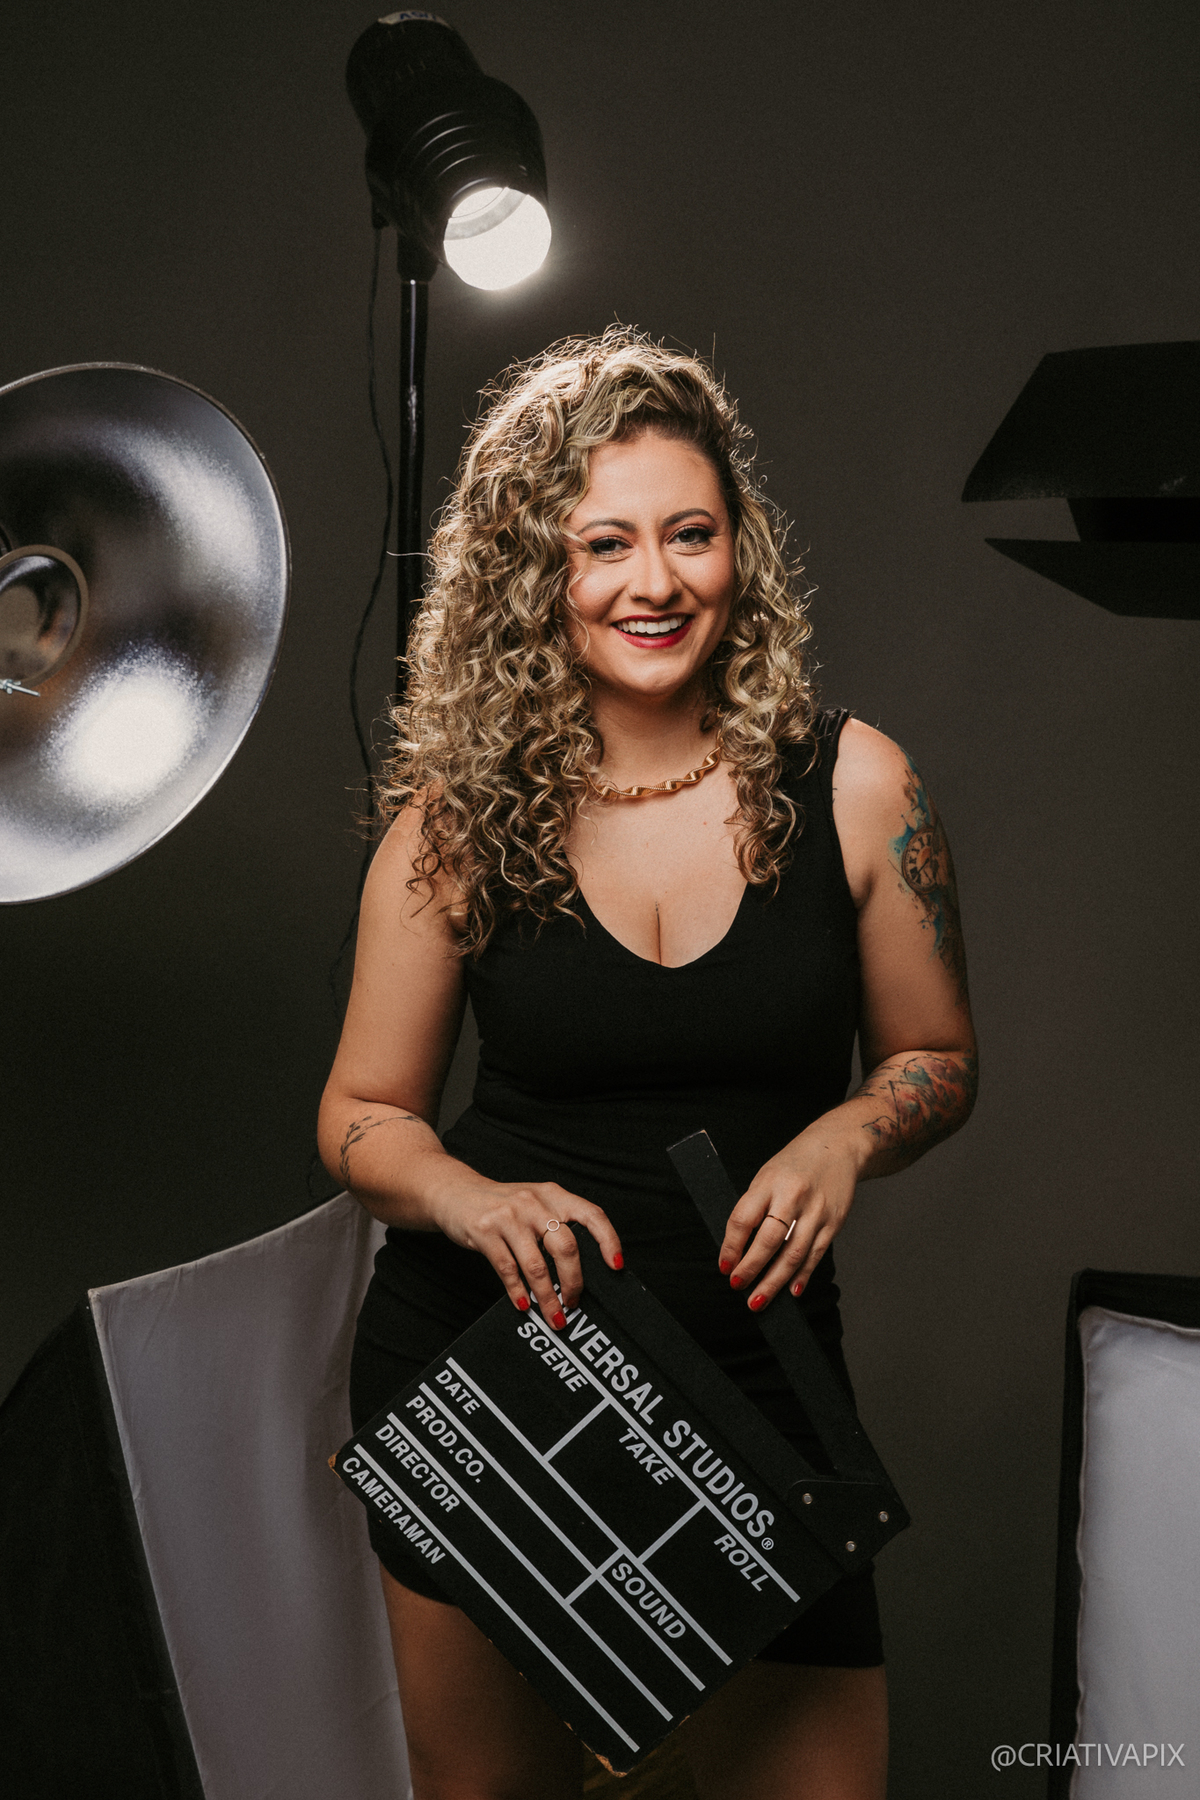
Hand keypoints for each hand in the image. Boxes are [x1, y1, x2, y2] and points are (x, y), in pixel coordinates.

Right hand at [430, 1175, 623, 1327]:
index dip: (608, 1240)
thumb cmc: (502, 1204)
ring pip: (537, 1265)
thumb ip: (556, 1225)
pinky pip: (507, 1269)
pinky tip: (523, 1304)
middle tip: (574, 1303)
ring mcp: (508, 1216)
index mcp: (553, 1195)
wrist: (454, 1191)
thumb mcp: (534, 1203)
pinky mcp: (485, 1231)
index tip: (617, 1266)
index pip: (591, 1215)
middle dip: (573, 1282)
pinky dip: (518, 1292)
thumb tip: (581, 1271)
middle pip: (566, 1246)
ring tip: (553, 1316)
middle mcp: (534, 1202)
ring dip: (547, 1297)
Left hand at [717, 1127, 861, 1310]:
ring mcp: (817, 1211)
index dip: (731, 1246)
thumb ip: (755, 1206)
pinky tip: (791, 1291)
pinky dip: (802, 1275)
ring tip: (759, 1300)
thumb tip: (739, 1248)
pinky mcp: (834, 1222)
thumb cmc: (796, 1163)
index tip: (725, 1267)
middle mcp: (793, 1196)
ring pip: (793, 1253)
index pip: (744, 1218)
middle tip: (738, 1287)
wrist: (839, 1145)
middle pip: (769, 1240)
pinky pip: (815, 1254)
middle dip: (751, 1268)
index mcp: (770, 1182)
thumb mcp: (768, 1174)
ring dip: (775, 1281)